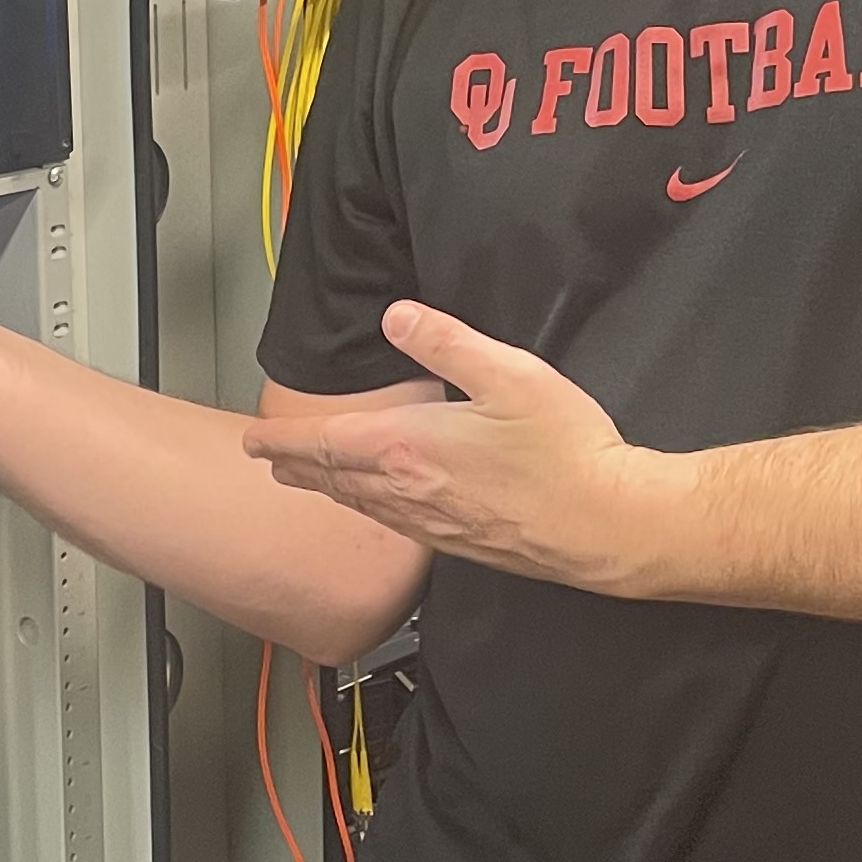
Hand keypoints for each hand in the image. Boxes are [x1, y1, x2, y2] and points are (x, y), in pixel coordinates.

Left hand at [238, 300, 675, 590]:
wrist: (610, 526)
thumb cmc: (568, 453)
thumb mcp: (510, 374)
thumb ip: (447, 342)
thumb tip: (398, 316)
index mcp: (410, 447)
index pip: (324, 442)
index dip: (282, 439)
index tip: (251, 438)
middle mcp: (409, 492)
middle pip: (332, 479)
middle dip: (294, 464)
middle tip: (265, 457)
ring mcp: (433, 525)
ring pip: (360, 504)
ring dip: (325, 488)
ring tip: (305, 478)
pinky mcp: (460, 545)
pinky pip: (393, 524)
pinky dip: (365, 508)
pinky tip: (376, 505)